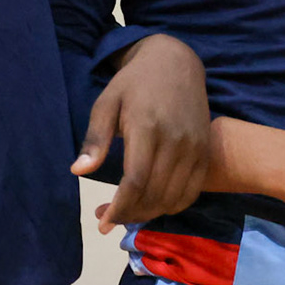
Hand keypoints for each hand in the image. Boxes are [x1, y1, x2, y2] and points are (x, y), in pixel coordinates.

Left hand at [74, 34, 210, 233]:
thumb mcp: (106, 103)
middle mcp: (176, 141)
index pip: (135, 181)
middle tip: (110, 219)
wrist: (176, 63)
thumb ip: (96, 138)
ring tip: (130, 214)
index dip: (119, 207)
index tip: (103, 221)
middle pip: (154, 194)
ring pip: (174, 196)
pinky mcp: (206, 149)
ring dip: (151, 213)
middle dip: (130, 215)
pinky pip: (194, 189)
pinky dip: (175, 205)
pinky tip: (157, 205)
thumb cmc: (134, 83)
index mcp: (147, 128)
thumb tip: (78, 171)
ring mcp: (195, 146)